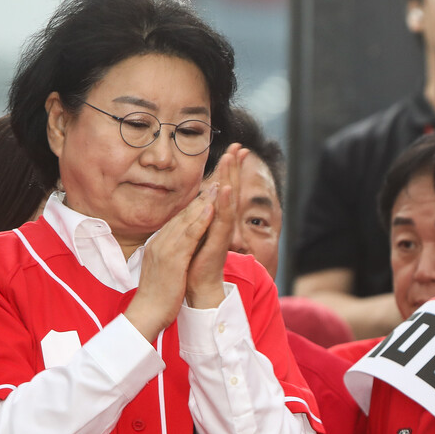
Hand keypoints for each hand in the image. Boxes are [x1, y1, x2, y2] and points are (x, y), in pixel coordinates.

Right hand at [124, 184, 218, 341]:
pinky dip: (199, 220)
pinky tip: (211, 208)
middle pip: (182, 213)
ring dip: (203, 201)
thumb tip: (177, 248)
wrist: (146, 313)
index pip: (179, 219)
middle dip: (201, 195)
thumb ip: (171, 255)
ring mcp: (165, 248)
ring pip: (186, 219)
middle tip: (218, 176)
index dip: (195, 202)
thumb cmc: (159, 294)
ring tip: (218, 184)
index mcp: (159, 243)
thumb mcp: (165, 269)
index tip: (210, 187)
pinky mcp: (172, 259)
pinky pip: (188, 236)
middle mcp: (160, 241)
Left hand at [186, 143, 247, 308]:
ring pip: (228, 200)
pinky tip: (224, 188)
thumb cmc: (194, 263)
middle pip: (229, 189)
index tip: (234, 149)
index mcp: (215, 218)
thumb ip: (199, 217)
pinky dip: (224, 203)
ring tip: (234, 159)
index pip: (223, 189)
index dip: (228, 169)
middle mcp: (222, 222)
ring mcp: (222, 232)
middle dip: (234, 167)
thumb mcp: (195, 233)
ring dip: (231, 178)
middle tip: (240, 146)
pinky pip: (221, 220)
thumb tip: (200, 202)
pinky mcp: (218, 242)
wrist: (197, 287)